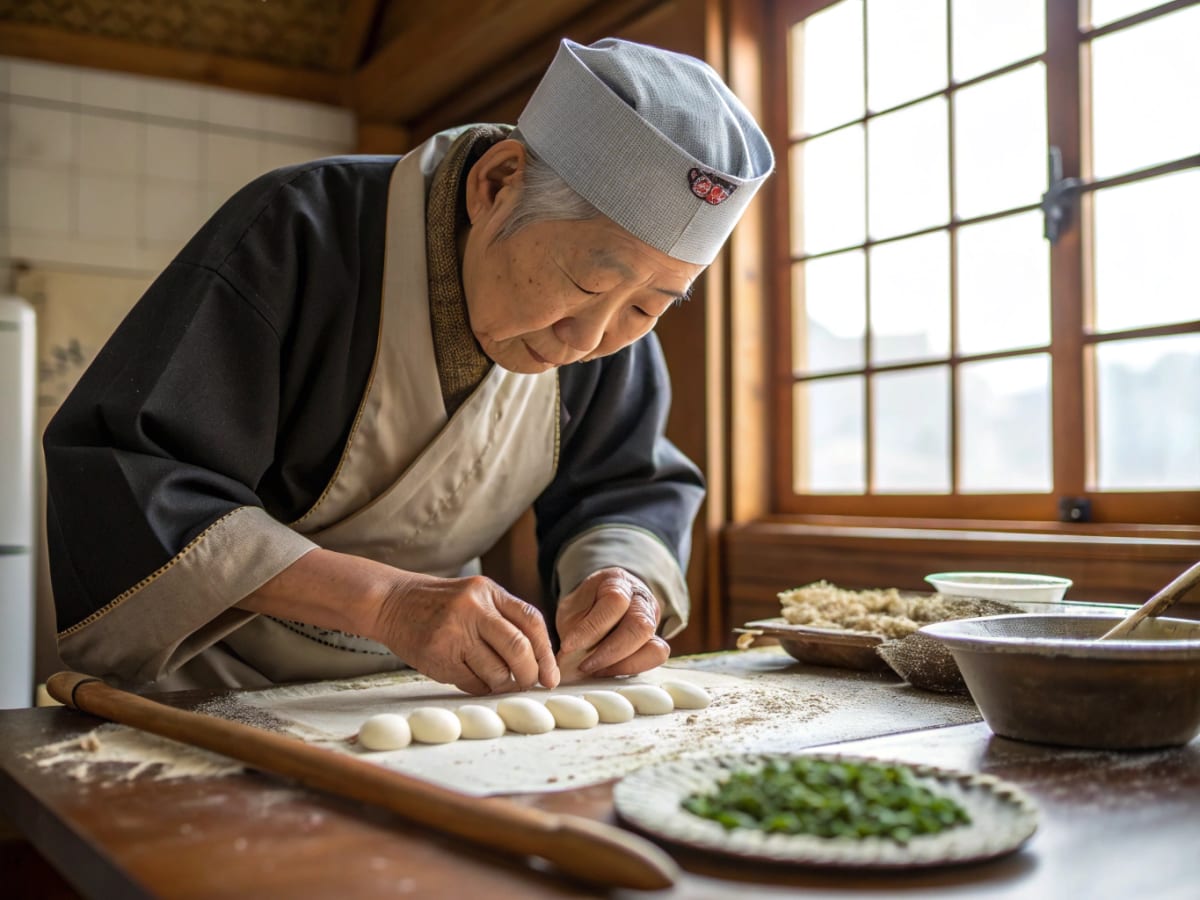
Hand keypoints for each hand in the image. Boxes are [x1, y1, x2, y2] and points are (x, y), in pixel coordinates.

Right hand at [373, 572, 558, 694]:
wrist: (393, 603)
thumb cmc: (443, 605)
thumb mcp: (477, 597)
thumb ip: (506, 620)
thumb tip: (540, 663)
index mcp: (488, 591)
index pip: (532, 621)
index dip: (546, 653)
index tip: (551, 676)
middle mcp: (473, 609)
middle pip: (518, 649)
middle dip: (530, 674)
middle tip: (529, 684)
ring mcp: (454, 633)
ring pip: (496, 672)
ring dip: (503, 684)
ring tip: (497, 680)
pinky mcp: (438, 656)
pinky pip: (473, 683)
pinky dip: (481, 687)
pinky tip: (475, 678)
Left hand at [555, 567, 668, 679]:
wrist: (599, 605)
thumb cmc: (585, 607)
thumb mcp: (571, 611)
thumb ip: (572, 632)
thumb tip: (568, 661)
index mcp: (617, 581)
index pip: (614, 601)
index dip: (591, 628)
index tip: (569, 646)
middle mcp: (641, 599)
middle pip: (639, 625)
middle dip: (609, 652)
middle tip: (584, 666)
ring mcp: (652, 621)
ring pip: (654, 646)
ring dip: (622, 664)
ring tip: (596, 670)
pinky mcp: (656, 641)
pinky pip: (656, 657)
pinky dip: (633, 667)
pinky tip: (610, 669)